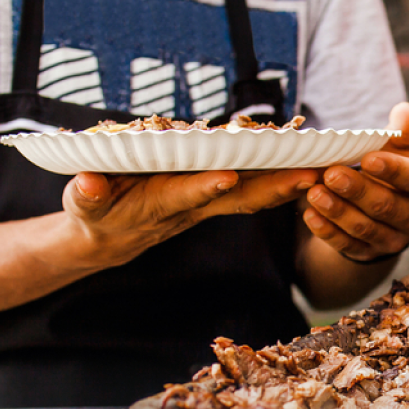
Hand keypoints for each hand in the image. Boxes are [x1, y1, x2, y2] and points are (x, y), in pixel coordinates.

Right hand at [63, 167, 317, 266]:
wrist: (112, 238)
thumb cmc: (95, 217)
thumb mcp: (85, 207)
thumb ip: (87, 195)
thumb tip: (86, 183)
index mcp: (160, 204)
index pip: (186, 196)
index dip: (204, 187)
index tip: (226, 177)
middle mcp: (193, 205)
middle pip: (239, 198)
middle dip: (273, 188)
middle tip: (308, 177)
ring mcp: (208, 203)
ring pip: (253, 193)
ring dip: (287, 184)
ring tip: (323, 170)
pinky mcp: (214, 197)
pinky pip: (253, 189)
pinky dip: (280, 180)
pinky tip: (308, 169)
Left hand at [302, 103, 408, 261]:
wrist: (388, 194)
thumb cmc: (399, 159)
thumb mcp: (408, 139)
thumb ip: (408, 124)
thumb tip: (402, 115)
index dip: (393, 171)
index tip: (368, 159)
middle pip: (388, 207)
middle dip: (358, 191)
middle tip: (331, 174)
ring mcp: (396, 240)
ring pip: (365, 228)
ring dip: (338, 211)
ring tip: (314, 192)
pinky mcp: (370, 252)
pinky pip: (348, 245)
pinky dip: (327, 232)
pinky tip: (310, 215)